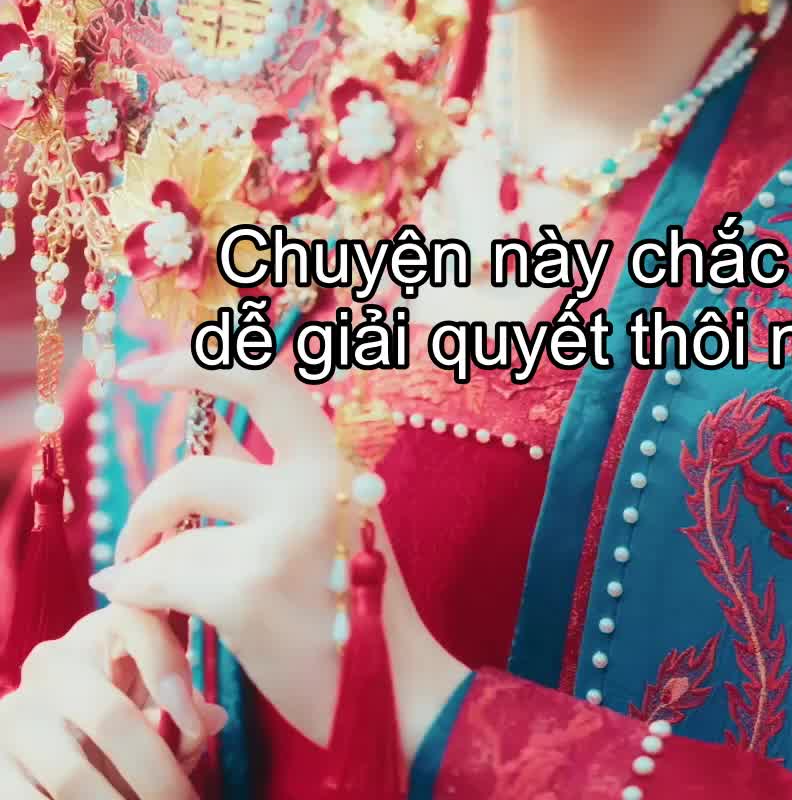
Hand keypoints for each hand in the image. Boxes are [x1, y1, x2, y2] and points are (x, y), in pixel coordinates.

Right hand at [0, 602, 226, 797]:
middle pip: (112, 718)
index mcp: (97, 633)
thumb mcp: (144, 701)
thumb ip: (180, 707)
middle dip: (158, 775)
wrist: (42, 744)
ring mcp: (16, 716)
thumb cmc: (113, 719)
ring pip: (73, 776)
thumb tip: (212, 719)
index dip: (170, 670)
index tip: (200, 728)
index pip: (137, 623)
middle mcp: (51, 664)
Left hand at [89, 349, 467, 758]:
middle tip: (131, 531)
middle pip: (199, 455)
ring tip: (146, 582)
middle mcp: (314, 482)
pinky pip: (162, 575)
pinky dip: (136, 590)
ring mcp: (281, 533)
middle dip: (149, 499)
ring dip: (147, 554)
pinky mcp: (248, 589)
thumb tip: (201, 428)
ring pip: (176, 521)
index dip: (196, 363)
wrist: (395, 692)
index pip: (262, 380)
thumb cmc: (351, 606)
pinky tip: (132, 599)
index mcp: (334, 459)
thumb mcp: (324, 519)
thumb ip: (263, 474)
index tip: (143, 368)